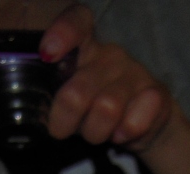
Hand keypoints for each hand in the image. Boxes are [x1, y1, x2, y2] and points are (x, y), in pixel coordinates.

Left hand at [40, 4, 176, 152]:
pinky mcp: (156, 94)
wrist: (141, 125)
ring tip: (96, 132)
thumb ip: (51, 95)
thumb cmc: (94, 110)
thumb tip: (32, 111)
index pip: (77, 21)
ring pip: (106, 109)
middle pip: (78, 91)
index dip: (62, 33)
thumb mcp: (69, 100)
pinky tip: (121, 134)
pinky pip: (133, 123)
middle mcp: (110, 54)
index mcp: (84, 48)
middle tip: (65, 130)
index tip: (47, 54)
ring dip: (94, 132)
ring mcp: (135, 72)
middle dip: (65, 120)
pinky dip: (122, 135)